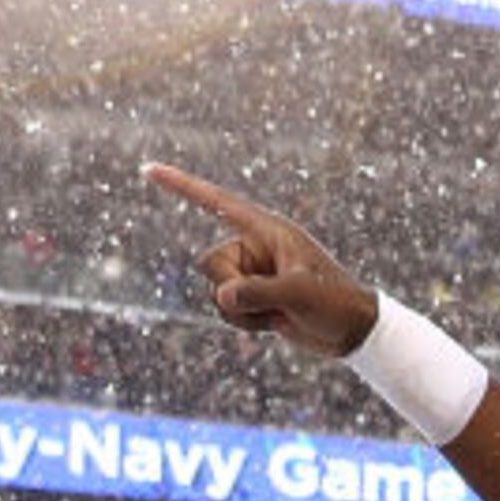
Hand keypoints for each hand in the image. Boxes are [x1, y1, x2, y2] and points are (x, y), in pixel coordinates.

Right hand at [144, 168, 379, 356]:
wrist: (351, 331)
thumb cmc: (334, 302)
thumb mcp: (299, 294)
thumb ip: (258, 293)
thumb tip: (222, 295)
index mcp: (267, 230)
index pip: (217, 202)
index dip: (182, 186)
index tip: (148, 169)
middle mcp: (254, 247)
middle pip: (210, 264)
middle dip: (232, 289)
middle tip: (268, 300)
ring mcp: (251, 273)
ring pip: (215, 291)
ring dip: (240, 312)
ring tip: (276, 315)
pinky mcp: (252, 297)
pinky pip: (226, 309)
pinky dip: (244, 322)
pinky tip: (273, 324)